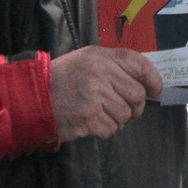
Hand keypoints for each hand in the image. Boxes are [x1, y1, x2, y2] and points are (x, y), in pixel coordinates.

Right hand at [49, 46, 163, 141]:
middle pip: (136, 95)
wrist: (31, 97)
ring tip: (100, 115)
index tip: (156, 91)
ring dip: (117, 120)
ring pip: (125, 115)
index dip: (153, 79)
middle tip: (125, 110)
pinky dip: (105, 130)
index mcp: (100, 57)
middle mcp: (100, 73)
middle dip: (135, 107)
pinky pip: (111, 128)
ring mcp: (95, 96)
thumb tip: (143, 83)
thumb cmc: (60, 80)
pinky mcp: (88, 118)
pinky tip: (92, 124)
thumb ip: (112, 67)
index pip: (138, 64)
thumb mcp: (85, 61)